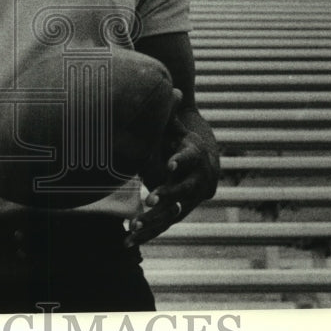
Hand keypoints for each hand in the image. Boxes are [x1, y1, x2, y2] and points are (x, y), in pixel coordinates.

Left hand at [125, 110, 219, 247]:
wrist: (204, 163)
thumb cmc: (183, 140)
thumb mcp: (178, 126)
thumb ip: (172, 112)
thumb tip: (173, 89)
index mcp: (194, 158)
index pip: (187, 158)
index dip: (178, 161)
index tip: (167, 163)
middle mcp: (196, 182)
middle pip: (182, 191)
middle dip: (166, 195)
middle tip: (149, 198)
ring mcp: (188, 201)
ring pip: (171, 213)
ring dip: (152, 220)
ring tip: (133, 226)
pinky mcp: (175, 214)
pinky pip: (161, 226)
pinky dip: (146, 233)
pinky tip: (127, 241)